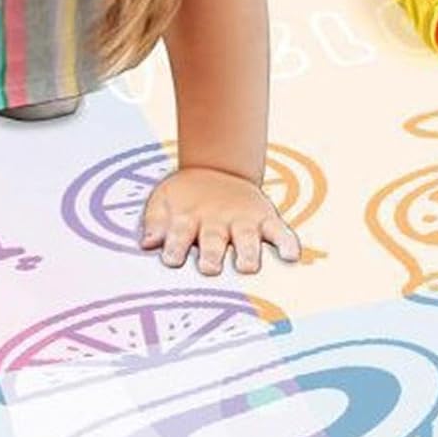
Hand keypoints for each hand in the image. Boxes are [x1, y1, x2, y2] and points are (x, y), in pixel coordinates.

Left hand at [141, 167, 301, 275]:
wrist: (217, 167)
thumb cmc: (186, 197)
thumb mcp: (163, 201)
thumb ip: (155, 222)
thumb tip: (147, 242)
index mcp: (188, 218)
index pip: (179, 233)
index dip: (175, 246)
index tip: (171, 259)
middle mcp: (216, 220)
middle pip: (214, 239)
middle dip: (212, 254)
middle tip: (210, 268)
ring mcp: (242, 219)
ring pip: (246, 237)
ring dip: (247, 252)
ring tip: (248, 266)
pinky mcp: (265, 218)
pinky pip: (279, 231)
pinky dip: (286, 242)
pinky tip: (290, 255)